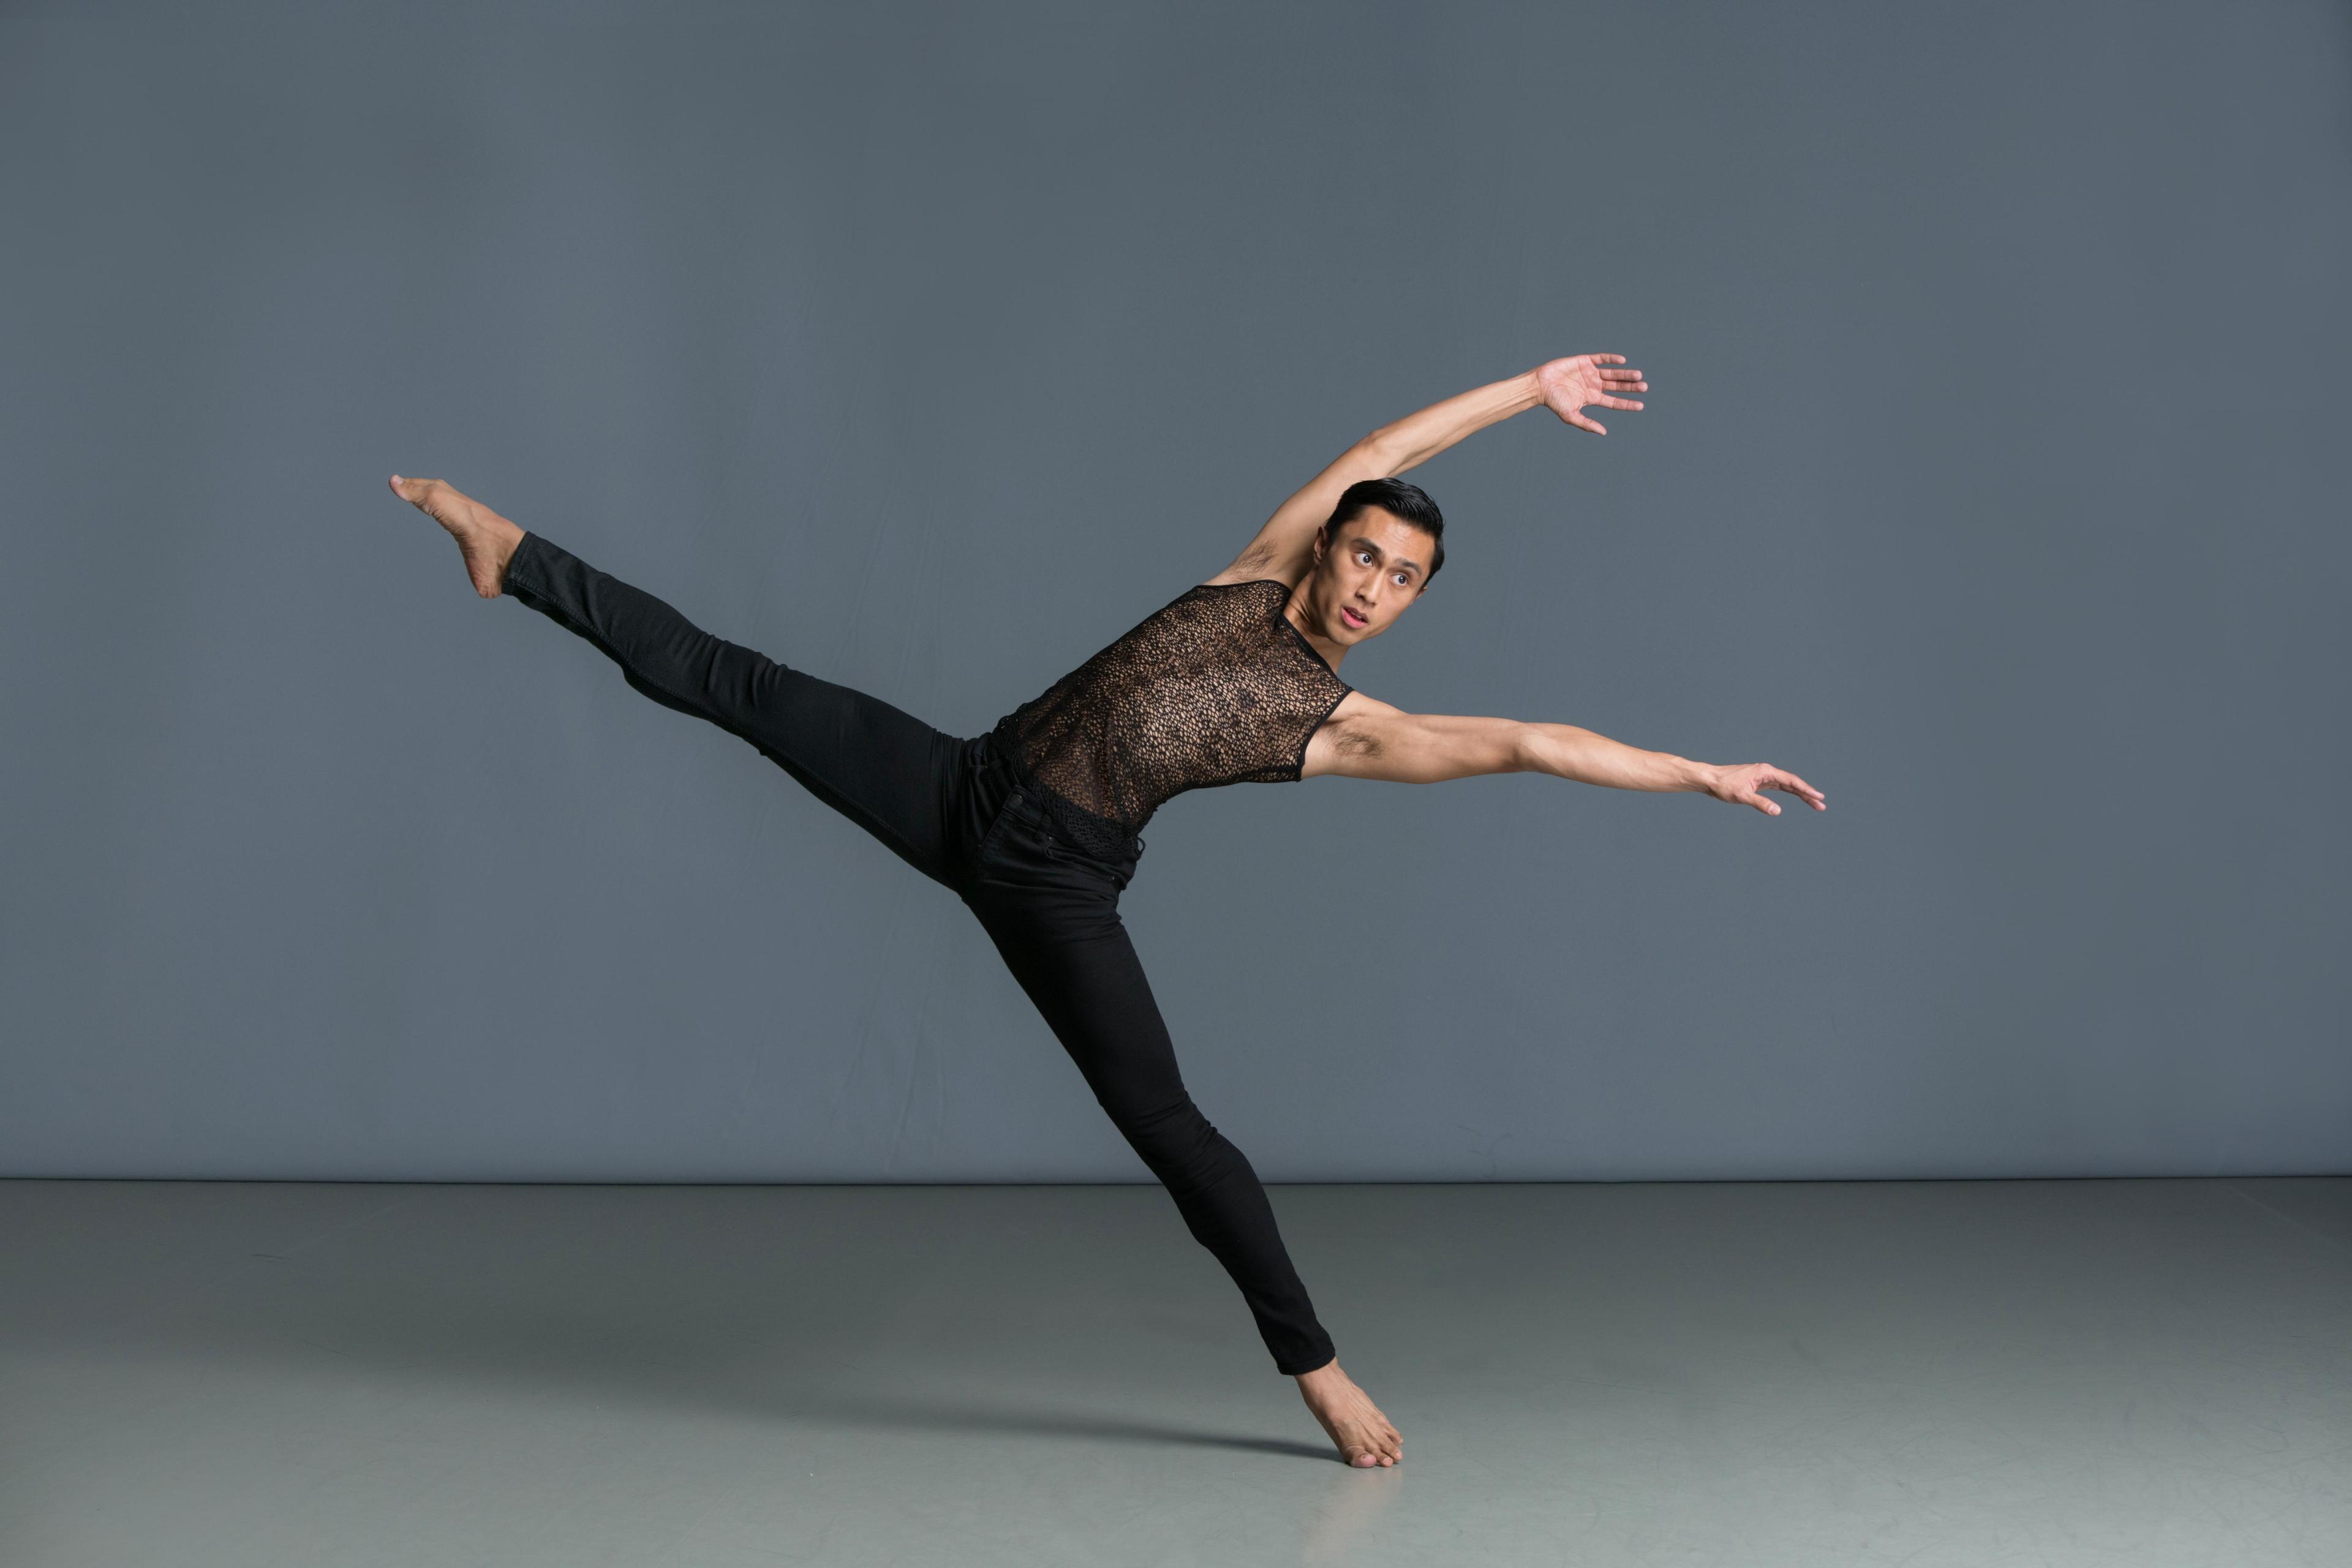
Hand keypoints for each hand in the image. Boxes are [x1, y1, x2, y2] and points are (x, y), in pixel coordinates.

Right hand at [1534, 353, 1647, 434]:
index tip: (1641, 405)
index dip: (1627, 403)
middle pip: (1617, 386)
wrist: (1540, 384)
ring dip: (1625, 374)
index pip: (1614, 402)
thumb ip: (1586, 423)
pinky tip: (1622, 361)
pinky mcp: (1584, 361)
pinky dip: (1612, 359)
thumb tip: (1603, 432)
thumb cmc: (1553, 402)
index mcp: (1592, 398)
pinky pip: (1601, 358)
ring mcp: (1590, 373)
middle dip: (1630, 387)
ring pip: (1613, 373)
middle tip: (1644, 387)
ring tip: (1639, 375)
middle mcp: (1594, 385)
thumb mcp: (1570, 416)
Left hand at [1702, 762, 1825, 816]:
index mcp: (1766, 771)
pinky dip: (1789, 793)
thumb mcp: (1742, 796)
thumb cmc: (1724, 786)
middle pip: (1792, 783)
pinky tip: (1797, 797)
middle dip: (1807, 794)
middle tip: (1822, 805)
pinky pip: (1779, 787)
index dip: (1806, 789)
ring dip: (1800, 794)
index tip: (1819, 796)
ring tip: (1815, 804)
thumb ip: (1761, 803)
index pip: (1791, 781)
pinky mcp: (1759, 782)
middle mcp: (1767, 772)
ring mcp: (1764, 777)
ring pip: (1787, 786)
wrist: (1710, 780)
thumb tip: (1777, 811)